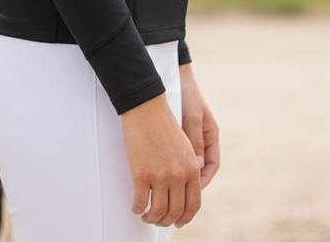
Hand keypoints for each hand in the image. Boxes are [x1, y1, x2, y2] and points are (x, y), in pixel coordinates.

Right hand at [121, 93, 201, 227]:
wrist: (146, 107)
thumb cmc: (163, 123)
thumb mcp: (185, 146)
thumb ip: (189, 168)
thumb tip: (186, 192)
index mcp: (192, 168)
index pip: (194, 204)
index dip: (186, 218)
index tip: (178, 222)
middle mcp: (179, 175)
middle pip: (176, 212)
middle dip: (167, 221)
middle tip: (159, 220)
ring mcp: (160, 176)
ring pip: (157, 211)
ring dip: (151, 218)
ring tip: (146, 216)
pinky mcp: (141, 174)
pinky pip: (140, 202)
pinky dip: (137, 209)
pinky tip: (136, 208)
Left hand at [178, 62, 219, 195]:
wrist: (173, 74)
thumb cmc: (185, 93)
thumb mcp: (191, 116)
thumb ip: (194, 139)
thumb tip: (197, 167)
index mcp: (210, 136)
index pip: (212, 165)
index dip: (204, 181)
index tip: (193, 192)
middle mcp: (201, 139)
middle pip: (199, 169)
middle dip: (189, 186)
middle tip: (176, 196)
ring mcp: (189, 136)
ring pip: (186, 164)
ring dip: (178, 177)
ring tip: (165, 188)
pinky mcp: (175, 134)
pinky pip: (175, 154)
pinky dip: (168, 164)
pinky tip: (157, 170)